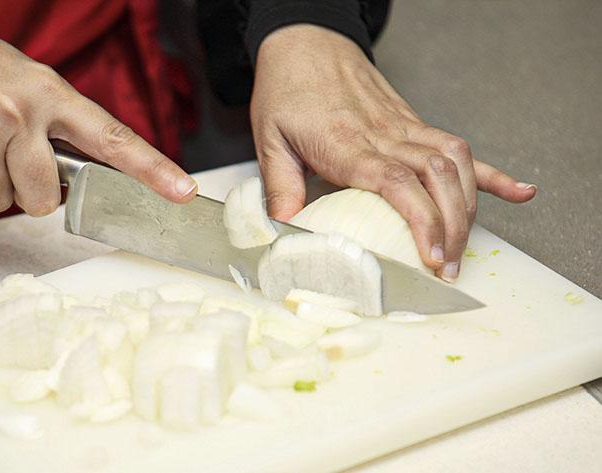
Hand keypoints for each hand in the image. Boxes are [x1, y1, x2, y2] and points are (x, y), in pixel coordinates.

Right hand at [0, 1, 196, 216]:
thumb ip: (55, 121)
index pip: (113, 138)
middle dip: (31, 192)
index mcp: (50, 92)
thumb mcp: (22, 77)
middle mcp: (21, 115)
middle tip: (11, 159)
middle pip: (46, 198)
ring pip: (1, 201)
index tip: (182, 191)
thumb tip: (76, 170)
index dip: (152, 169)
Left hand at [250, 24, 535, 280]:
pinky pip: (457, 146)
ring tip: (463, 248)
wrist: (306, 42)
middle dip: (450, 228)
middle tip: (448, 268)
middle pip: (436, 179)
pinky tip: (517, 192)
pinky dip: (491, 173)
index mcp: (348, 143)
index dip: (422, 220)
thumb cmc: (288, 89)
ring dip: (467, 208)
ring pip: (454, 164)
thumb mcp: (270, 138)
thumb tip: (283, 230)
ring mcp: (404, 127)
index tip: (432, 255)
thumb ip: (279, 185)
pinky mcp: (413, 122)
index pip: (397, 182)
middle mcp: (385, 134)